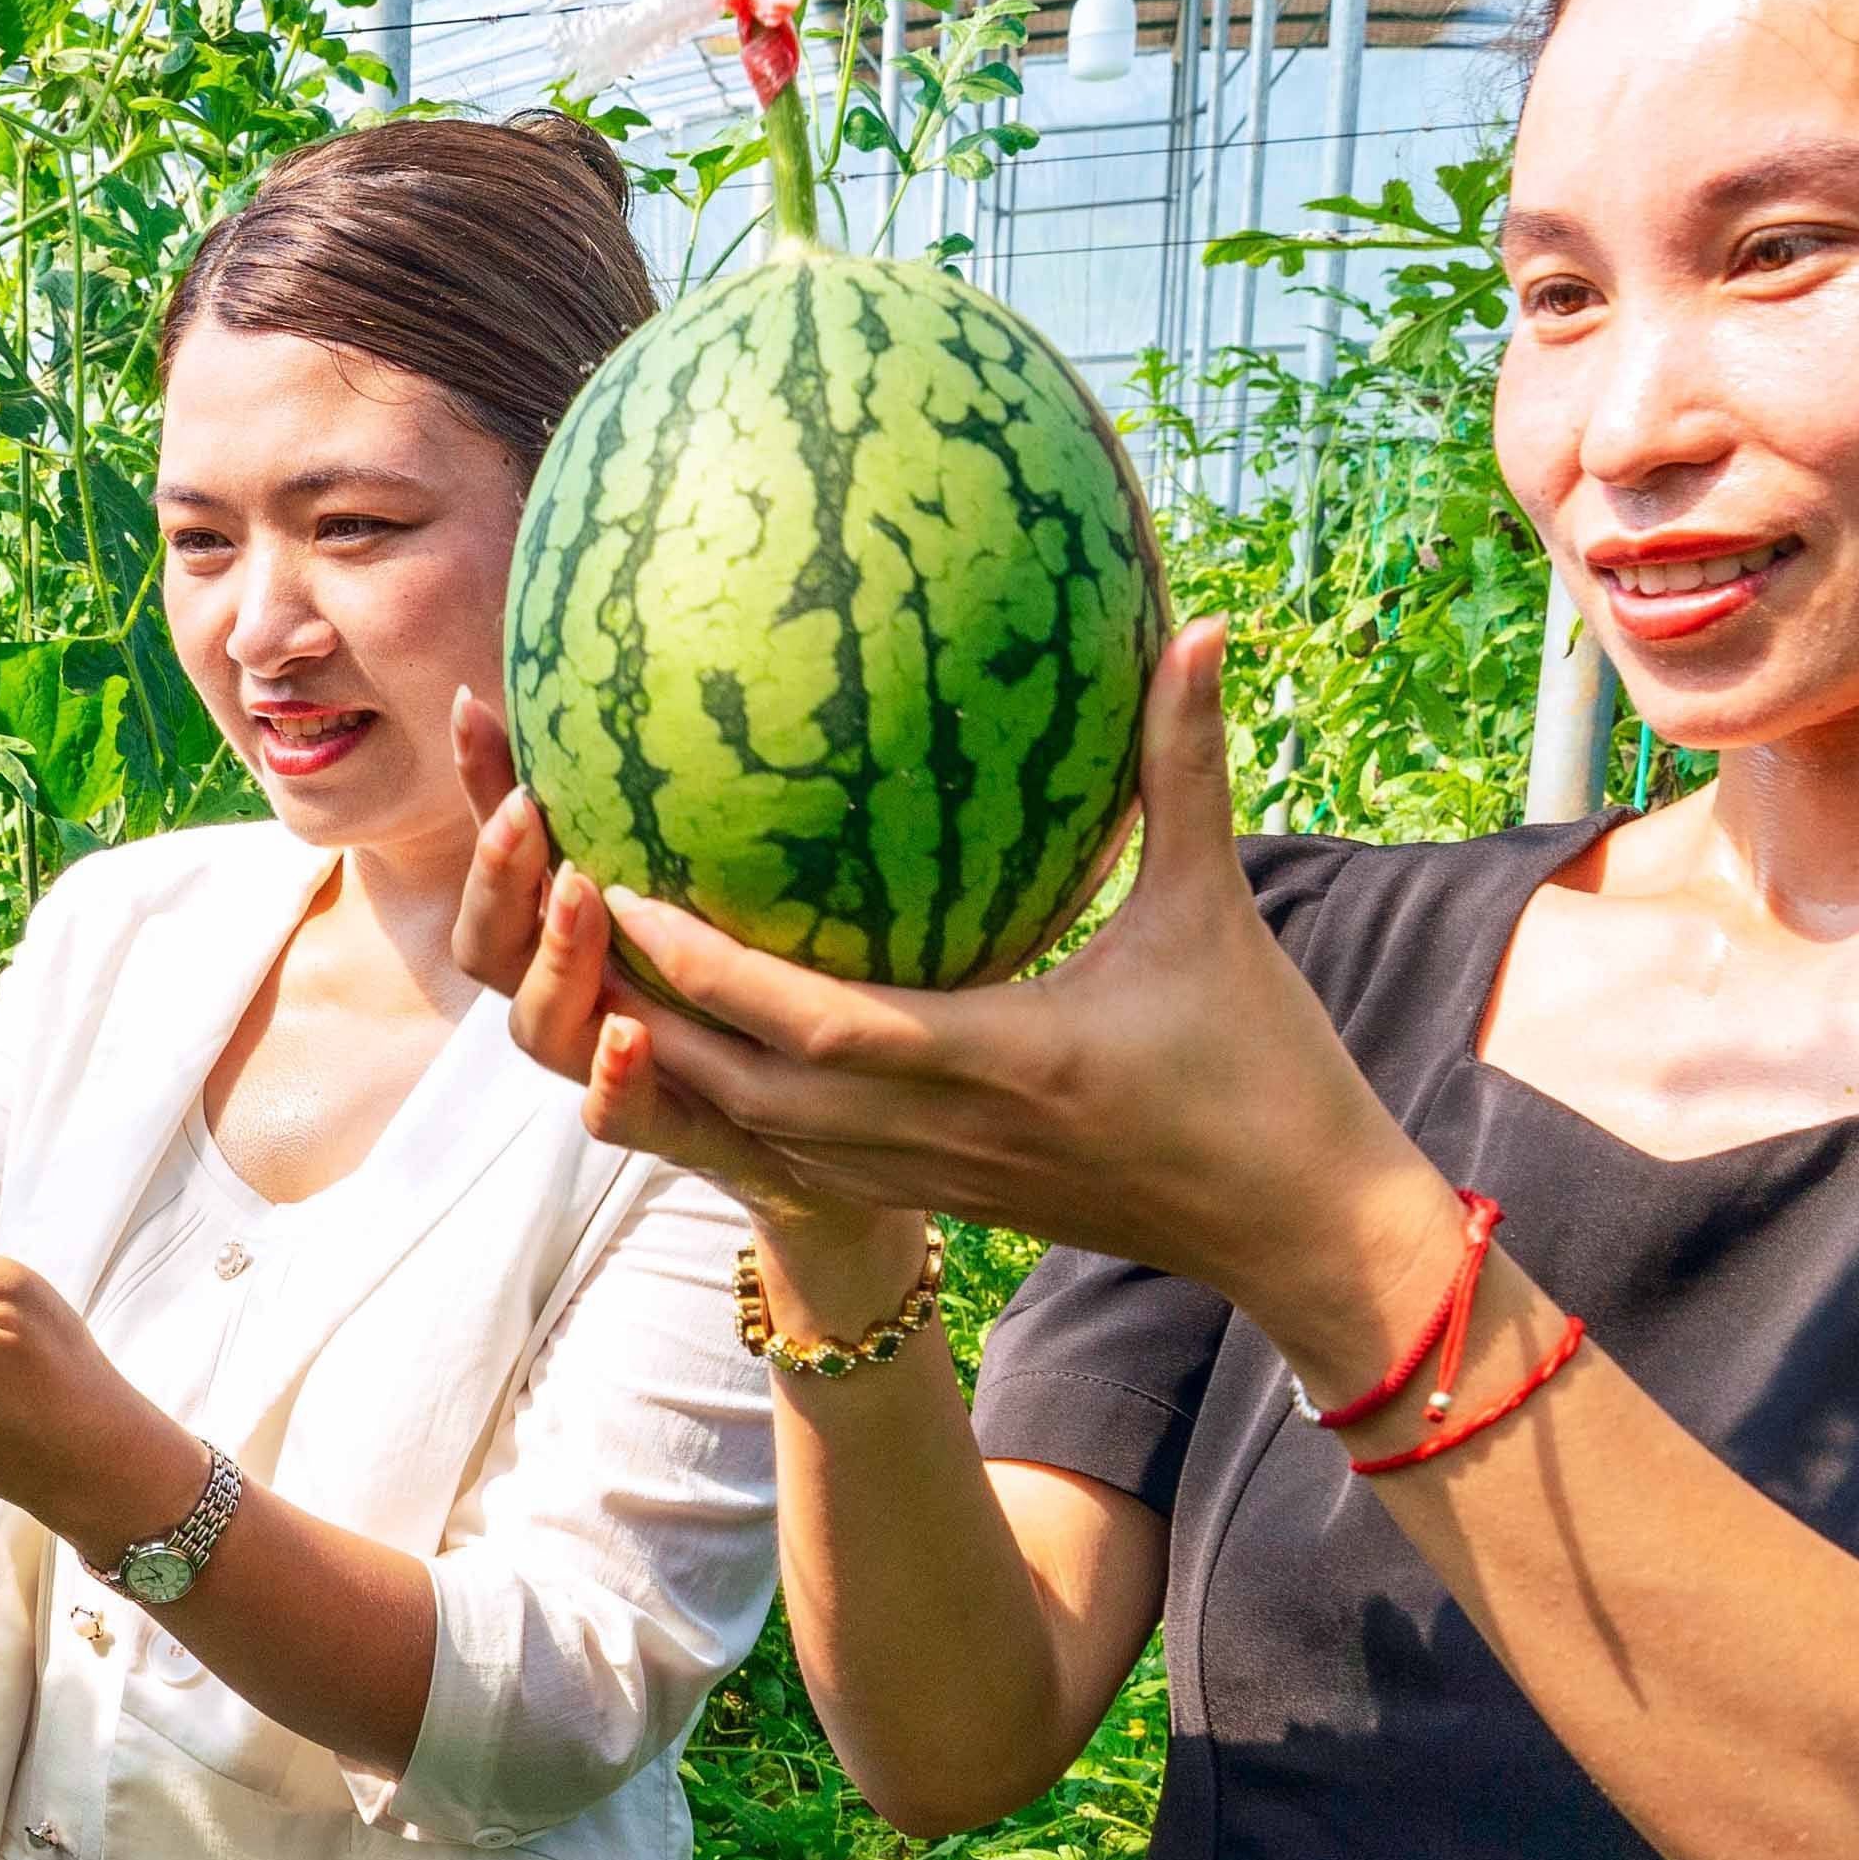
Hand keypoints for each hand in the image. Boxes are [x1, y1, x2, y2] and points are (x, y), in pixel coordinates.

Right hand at [454, 692, 921, 1304]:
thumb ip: (849, 793)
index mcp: (629, 940)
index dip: (488, 786)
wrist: (917, 1162)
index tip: (478, 700)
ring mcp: (650, 1085)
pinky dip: (614, 1083)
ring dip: (551, 961)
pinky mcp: (701, 1152)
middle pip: (499, 945)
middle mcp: (615, 1007)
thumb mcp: (864, 890)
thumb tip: (910, 657)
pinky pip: (632, 1125)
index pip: (531, 854)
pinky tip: (632, 1033)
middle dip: (492, 875)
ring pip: (544, 1032)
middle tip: (528, 807)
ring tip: (580, 891)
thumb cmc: (893, 1007)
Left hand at [476, 620, 1458, 1368]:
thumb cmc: (1270, 1072)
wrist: (1300, 1232)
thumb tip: (1201, 627)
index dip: (704, 964)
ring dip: (668, 1073)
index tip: (621, 888)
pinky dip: (731, 1115)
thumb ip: (1187, 770)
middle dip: (640, 1017)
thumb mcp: (1220, 910)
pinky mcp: (944, 1202)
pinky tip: (686, 1058)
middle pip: (742, 1090)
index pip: (808, 1021)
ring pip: (758, 1139)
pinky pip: (804, 1165)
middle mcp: (937, 1135)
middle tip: (558, 927)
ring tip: (585, 989)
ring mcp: (932, 1180)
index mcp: (993, 1062)